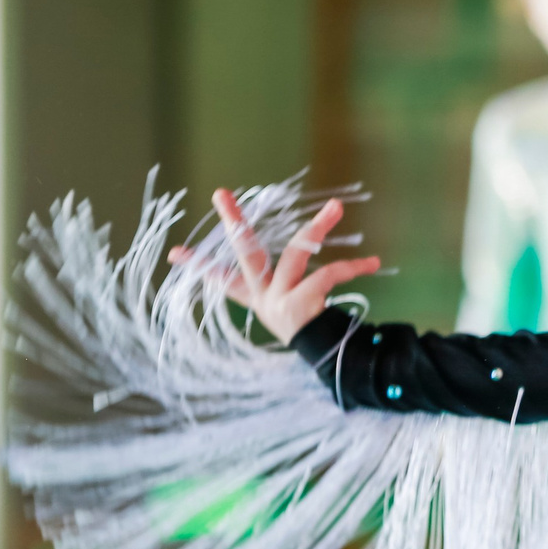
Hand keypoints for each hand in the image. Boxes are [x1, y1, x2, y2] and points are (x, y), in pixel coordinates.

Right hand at [175, 188, 380, 344]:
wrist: (327, 355)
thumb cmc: (303, 321)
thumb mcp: (280, 305)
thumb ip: (275, 282)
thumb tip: (261, 277)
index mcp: (254, 294)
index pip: (220, 277)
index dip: (198, 265)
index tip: (175, 253)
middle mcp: (263, 294)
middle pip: (244, 253)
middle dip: (233, 223)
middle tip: (219, 193)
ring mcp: (281, 298)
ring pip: (296, 254)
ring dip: (317, 228)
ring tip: (335, 207)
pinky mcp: (302, 303)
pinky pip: (328, 276)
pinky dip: (353, 268)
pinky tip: (373, 263)